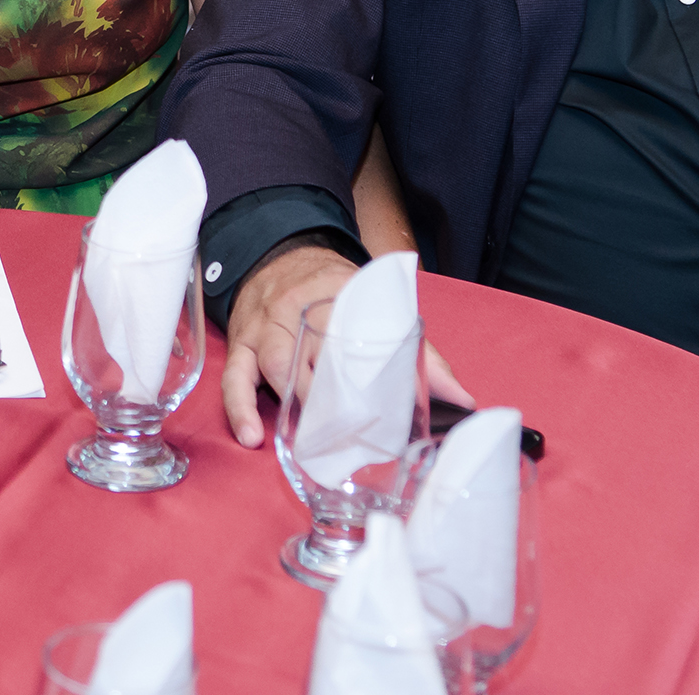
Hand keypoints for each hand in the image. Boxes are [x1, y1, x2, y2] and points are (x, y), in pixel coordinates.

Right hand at [220, 242, 475, 447]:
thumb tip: (463, 399)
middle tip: (349, 437)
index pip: (356, 334)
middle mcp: (300, 308)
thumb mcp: (380, 308)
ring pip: (276, 366)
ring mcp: (267, 327)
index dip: (366, 373)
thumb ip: (423, 353)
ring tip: (311, 443)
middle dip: (329, 397)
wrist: (280, 255)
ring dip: (294, 405)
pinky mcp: (243, 344)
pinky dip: (240, 408)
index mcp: (342, 296)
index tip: (380, 408)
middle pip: (314, 353)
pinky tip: (252, 436)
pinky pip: (235, 377)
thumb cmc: (336, 291)